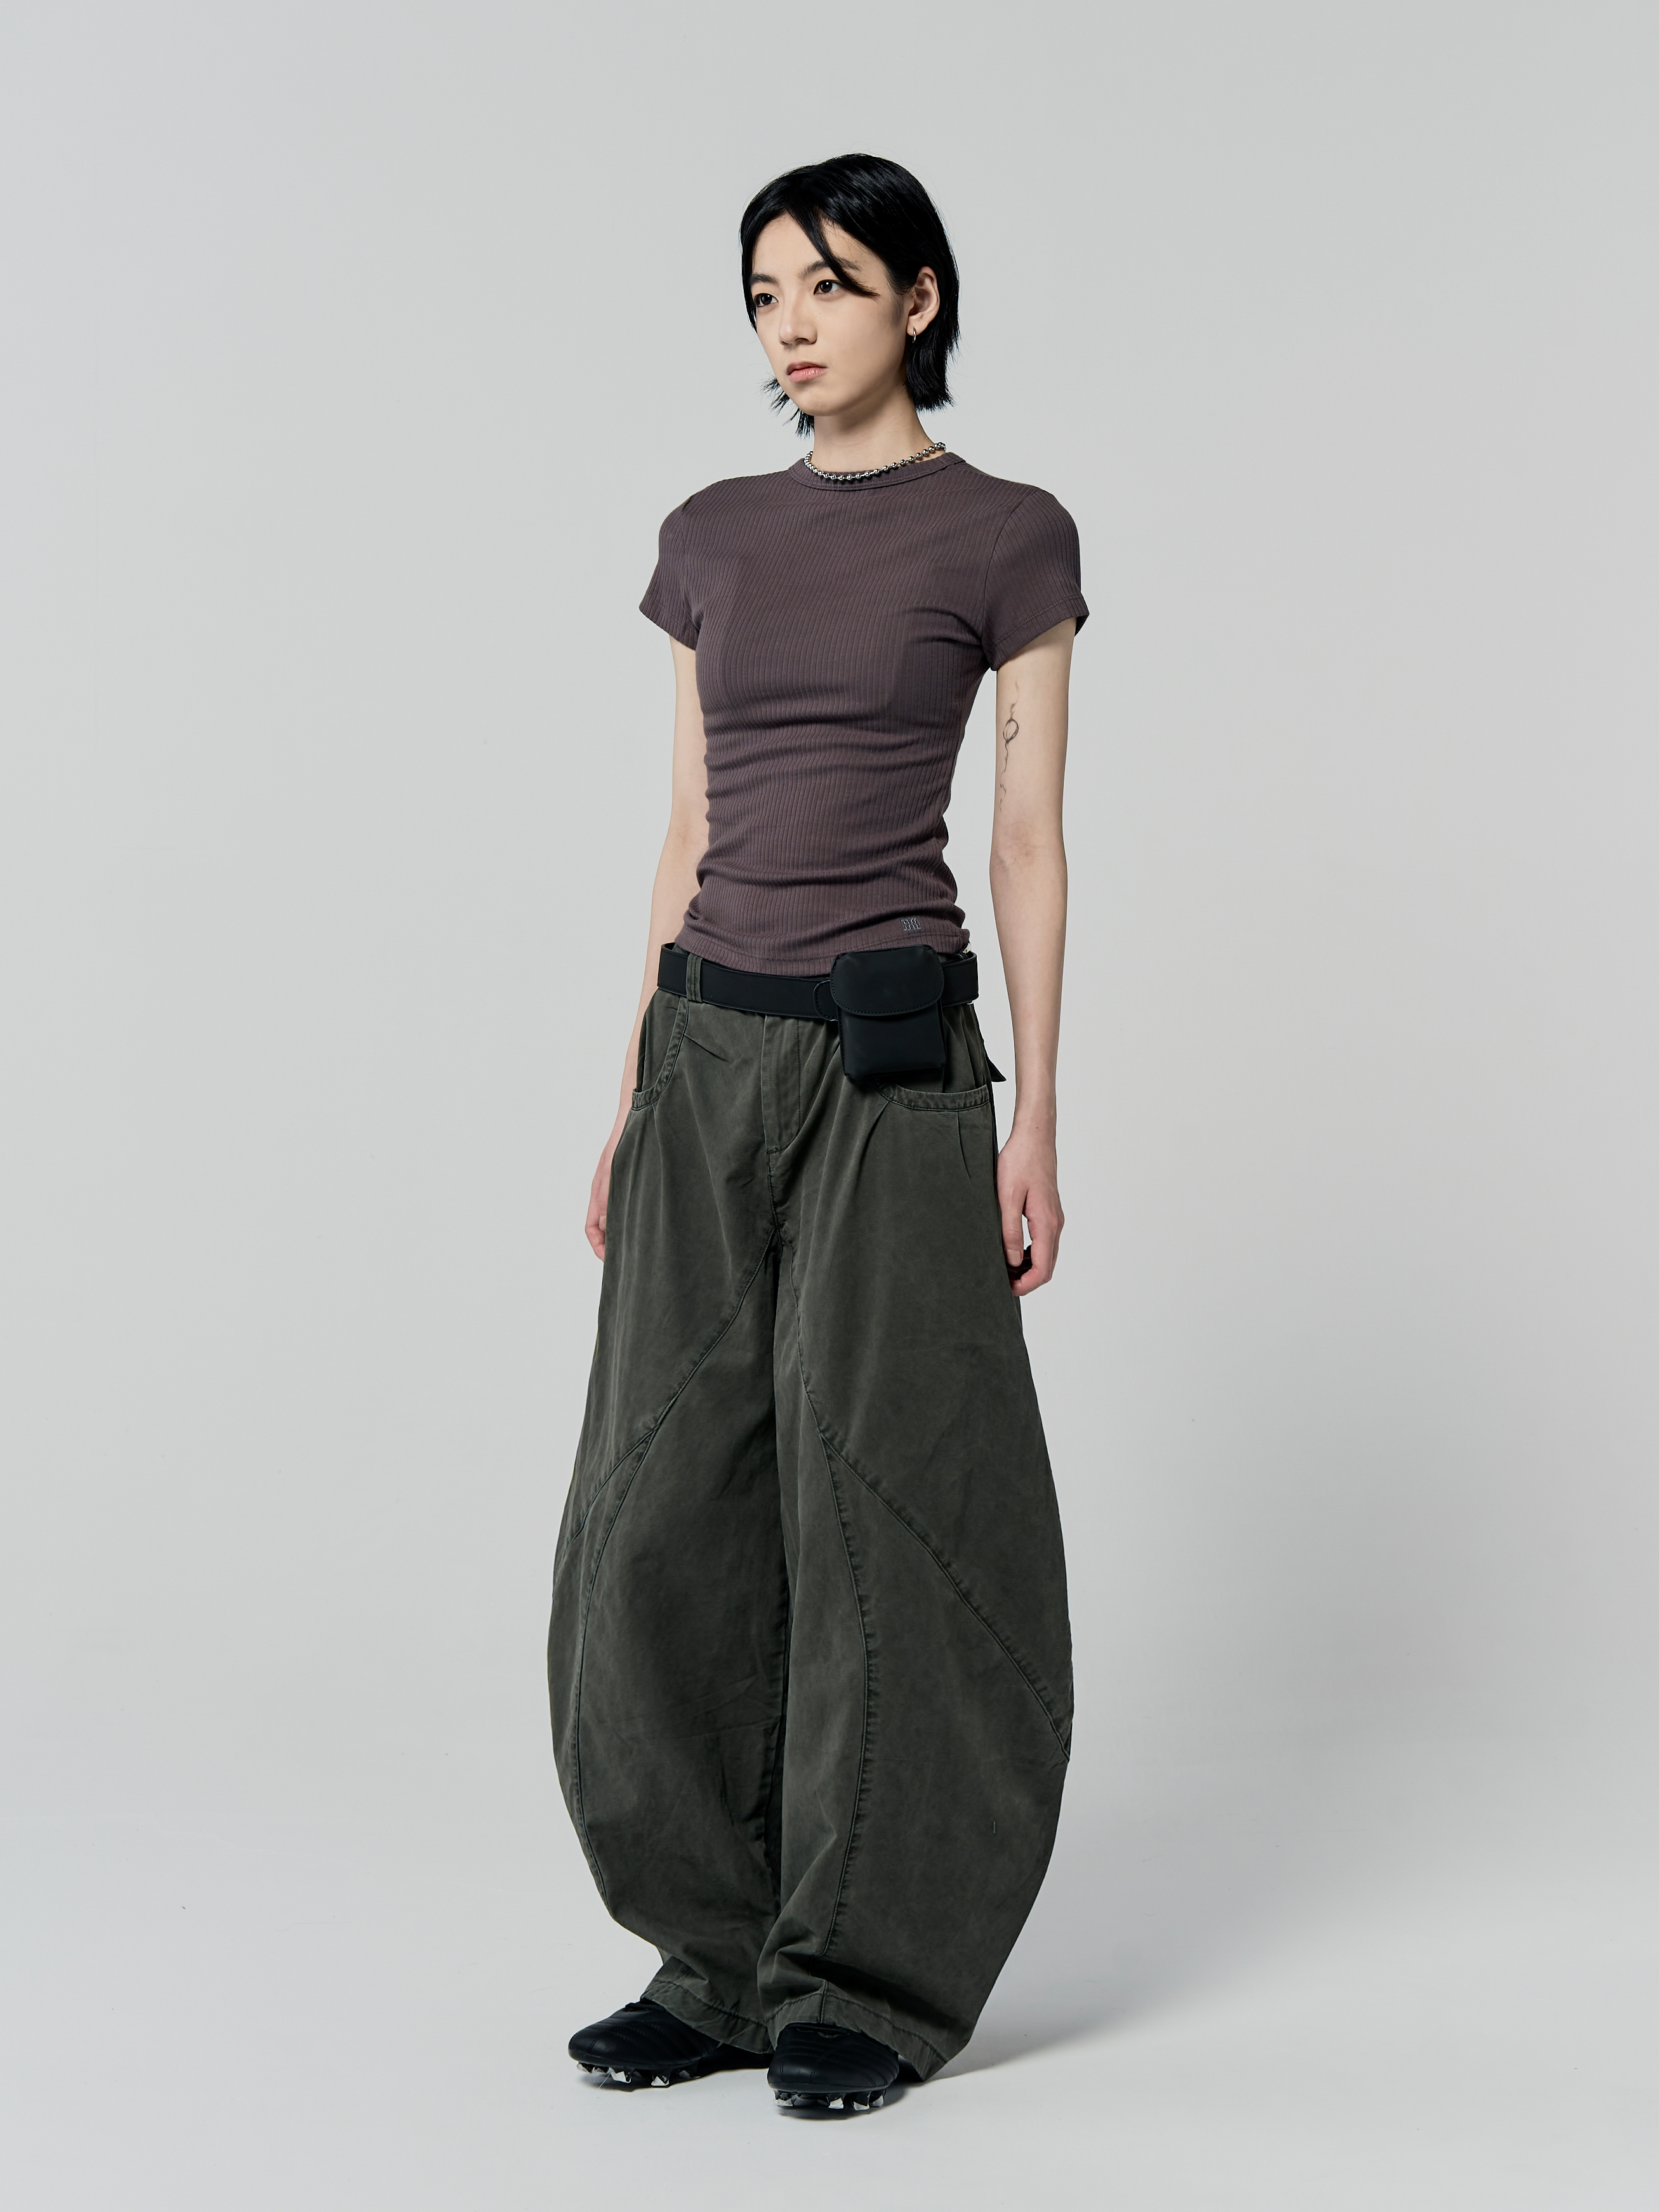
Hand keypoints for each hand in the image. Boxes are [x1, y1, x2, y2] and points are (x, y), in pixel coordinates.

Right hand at [585, 1105, 629, 1259]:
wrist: (638, 1115)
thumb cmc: (626, 1141)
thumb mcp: (613, 1174)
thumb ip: (607, 1201)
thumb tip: (604, 1228)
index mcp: (597, 1193)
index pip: (590, 1229)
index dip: (598, 1248)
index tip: (610, 1261)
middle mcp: (606, 1192)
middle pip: (603, 1226)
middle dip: (612, 1244)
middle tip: (630, 1259)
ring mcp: (618, 1186)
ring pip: (616, 1217)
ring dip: (624, 1232)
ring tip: (641, 1244)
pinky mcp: (631, 1180)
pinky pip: (628, 1205)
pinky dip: (633, 1217)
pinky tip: (650, 1221)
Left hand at [996, 1123, 1063, 1295]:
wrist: (1034, 1138)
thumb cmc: (1019, 1162)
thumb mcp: (1006, 1197)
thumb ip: (1009, 1231)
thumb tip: (1010, 1261)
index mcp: (1046, 1223)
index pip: (1042, 1268)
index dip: (1026, 1285)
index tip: (1007, 1289)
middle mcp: (1055, 1224)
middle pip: (1047, 1266)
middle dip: (1027, 1280)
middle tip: (1001, 1283)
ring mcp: (1054, 1218)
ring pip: (1046, 1256)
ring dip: (1028, 1268)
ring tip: (1003, 1269)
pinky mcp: (1049, 1212)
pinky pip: (1044, 1242)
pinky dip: (1030, 1254)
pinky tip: (1012, 1251)